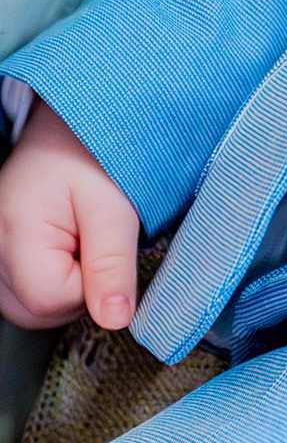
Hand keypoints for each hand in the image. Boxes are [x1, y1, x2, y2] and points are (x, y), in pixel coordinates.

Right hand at [0, 96, 138, 331]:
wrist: (72, 122)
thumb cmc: (94, 153)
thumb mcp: (114, 207)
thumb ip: (112, 265)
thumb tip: (114, 321)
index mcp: (15, 232)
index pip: (51, 300)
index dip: (92, 286)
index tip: (106, 247)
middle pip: (34, 311)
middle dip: (77, 290)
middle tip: (96, 242)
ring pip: (27, 307)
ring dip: (63, 287)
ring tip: (81, 240)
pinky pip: (20, 291)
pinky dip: (48, 280)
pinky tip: (64, 249)